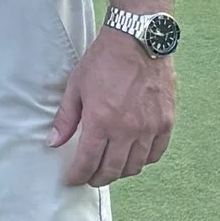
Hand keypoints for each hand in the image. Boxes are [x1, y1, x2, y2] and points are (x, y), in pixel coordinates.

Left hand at [50, 27, 176, 185]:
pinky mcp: (166, 123)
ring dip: (120, 172)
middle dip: (98, 178)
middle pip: (113, 170)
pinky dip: (143, 160)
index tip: (72, 179)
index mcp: (101, 121)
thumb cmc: (104, 61)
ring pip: (135, 166)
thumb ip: (66, 118)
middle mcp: (127, 130)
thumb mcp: (76, 86)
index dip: (78, 175)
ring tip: (109, 167)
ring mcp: (150, 128)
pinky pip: (155, 154)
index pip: (88, 161)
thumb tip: (53, 142)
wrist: (138, 40)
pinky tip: (132, 156)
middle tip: (89, 177)